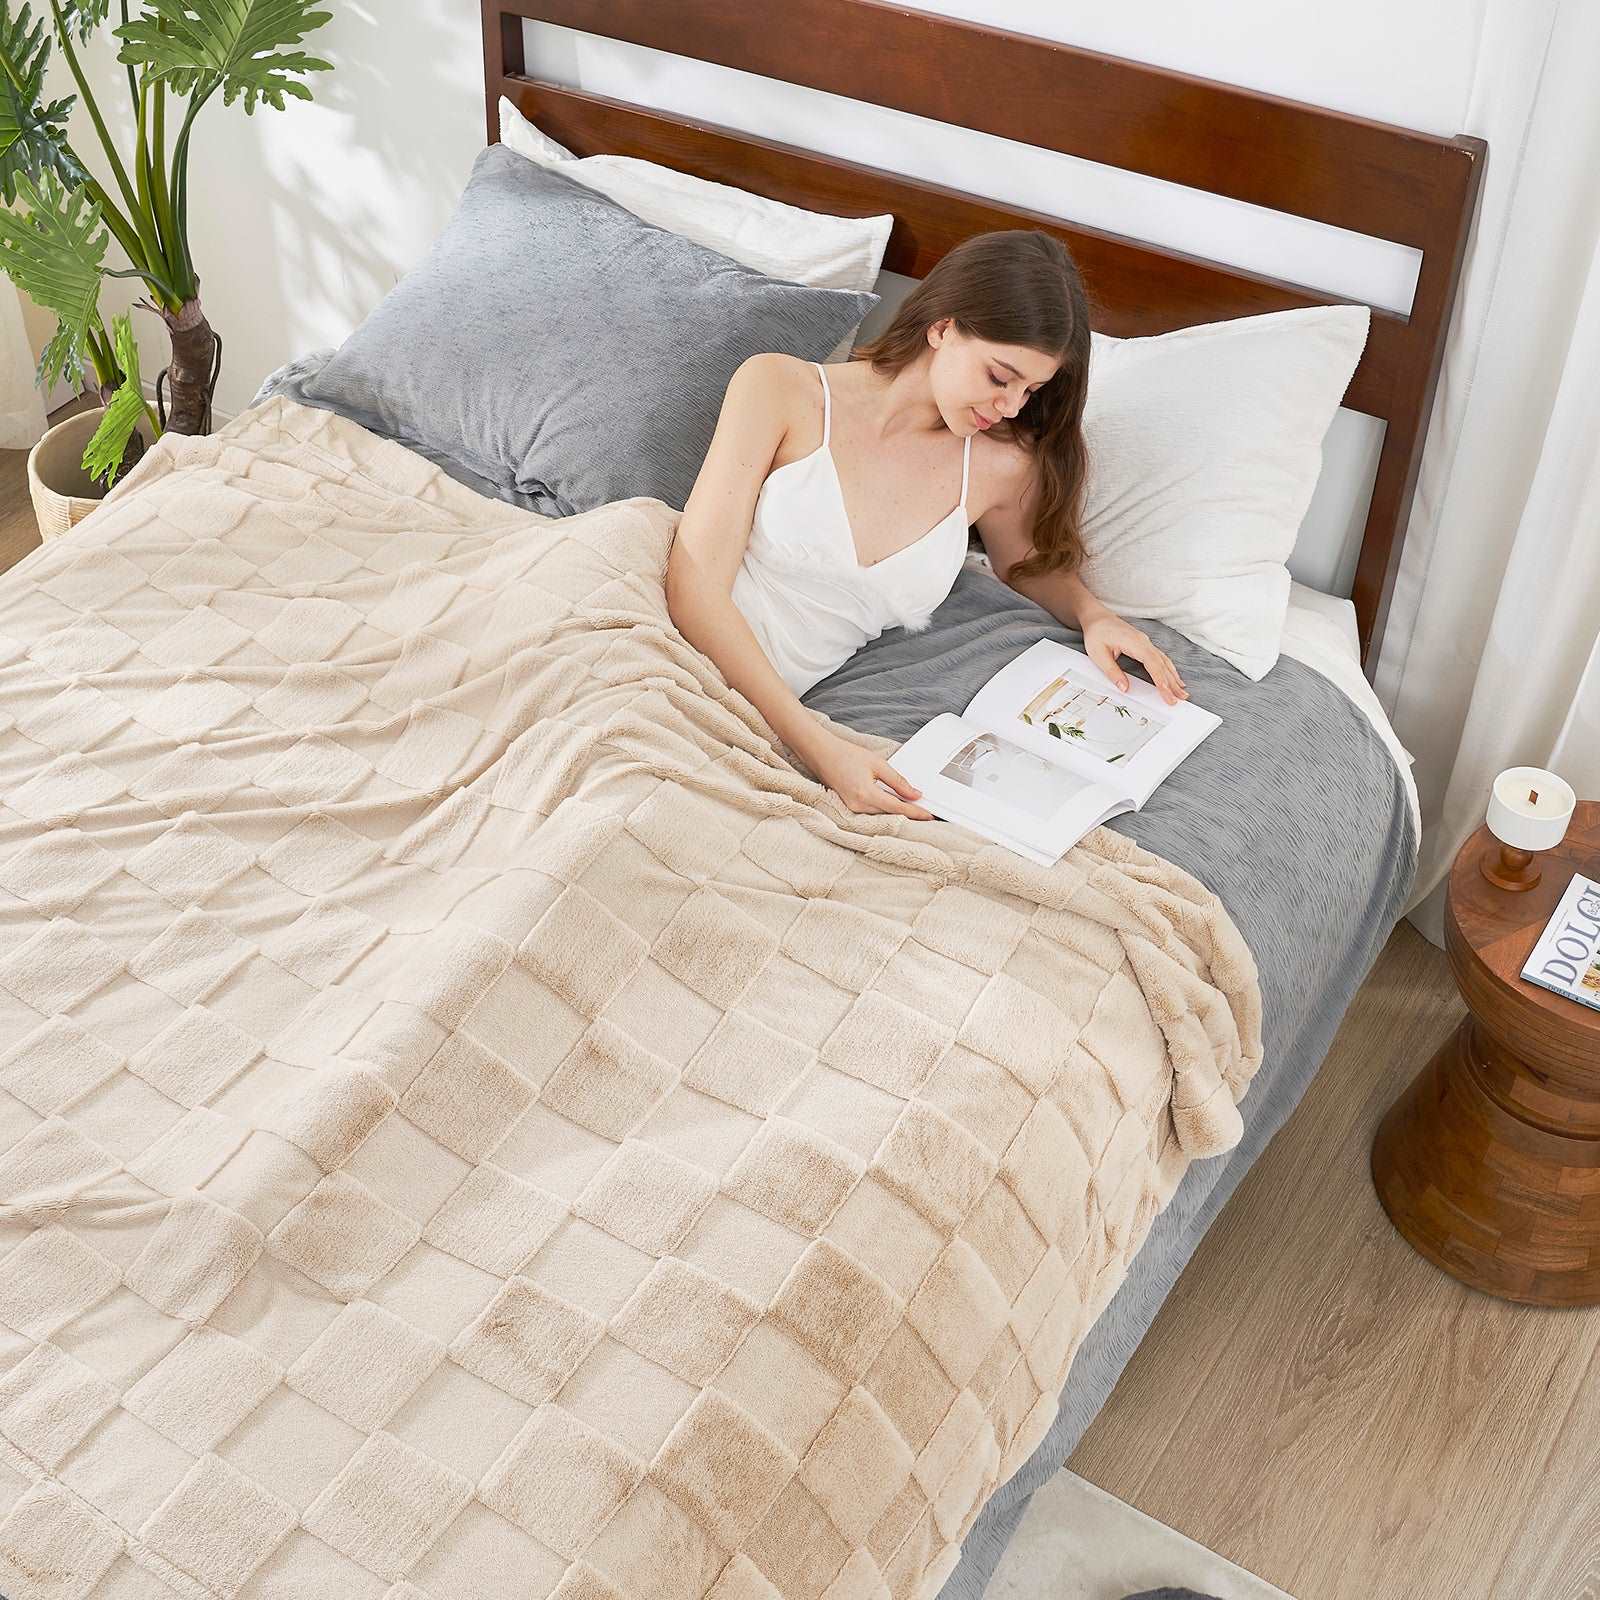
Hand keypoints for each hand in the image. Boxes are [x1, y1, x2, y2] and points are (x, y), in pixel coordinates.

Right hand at [806, 731, 935, 820]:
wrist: (822, 753)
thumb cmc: (845, 755)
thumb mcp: (877, 764)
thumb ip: (897, 781)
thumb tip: (915, 794)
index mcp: (866, 795)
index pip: (898, 808)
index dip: (916, 812)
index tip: (930, 816)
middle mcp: (858, 806)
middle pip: (890, 815)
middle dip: (909, 815)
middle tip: (928, 814)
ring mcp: (852, 808)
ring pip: (882, 815)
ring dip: (898, 814)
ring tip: (915, 811)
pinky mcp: (850, 807)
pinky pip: (872, 812)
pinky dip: (885, 810)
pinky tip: (895, 807)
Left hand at [1082, 612, 1187, 704]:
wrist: (1097, 617)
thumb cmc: (1097, 633)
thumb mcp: (1099, 655)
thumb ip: (1112, 672)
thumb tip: (1124, 688)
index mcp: (1134, 643)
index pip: (1152, 664)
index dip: (1161, 680)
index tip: (1167, 693)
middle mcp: (1144, 642)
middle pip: (1162, 664)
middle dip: (1172, 683)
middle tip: (1180, 698)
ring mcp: (1145, 643)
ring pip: (1164, 661)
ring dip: (1173, 677)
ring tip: (1182, 692)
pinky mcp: (1144, 645)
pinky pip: (1160, 658)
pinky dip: (1168, 669)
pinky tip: (1174, 677)